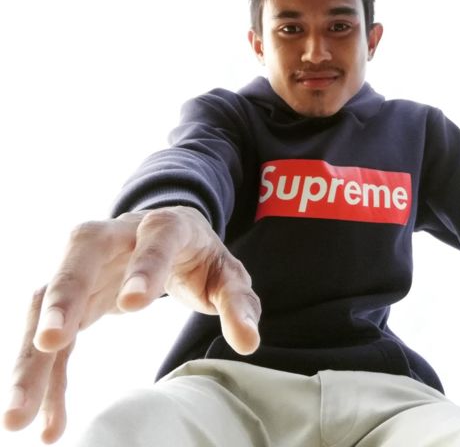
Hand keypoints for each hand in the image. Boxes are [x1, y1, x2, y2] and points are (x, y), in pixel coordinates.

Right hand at [3, 206, 260, 442]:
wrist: (169, 236)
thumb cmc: (198, 256)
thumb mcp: (227, 275)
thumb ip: (239, 303)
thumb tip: (249, 341)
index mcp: (166, 227)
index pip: (155, 238)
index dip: (144, 266)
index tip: (132, 305)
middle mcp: (118, 237)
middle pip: (81, 252)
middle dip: (64, 294)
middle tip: (49, 341)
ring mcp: (88, 263)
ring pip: (48, 295)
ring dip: (30, 351)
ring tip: (19, 413)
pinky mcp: (73, 294)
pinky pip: (50, 331)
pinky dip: (44, 374)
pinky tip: (45, 420)